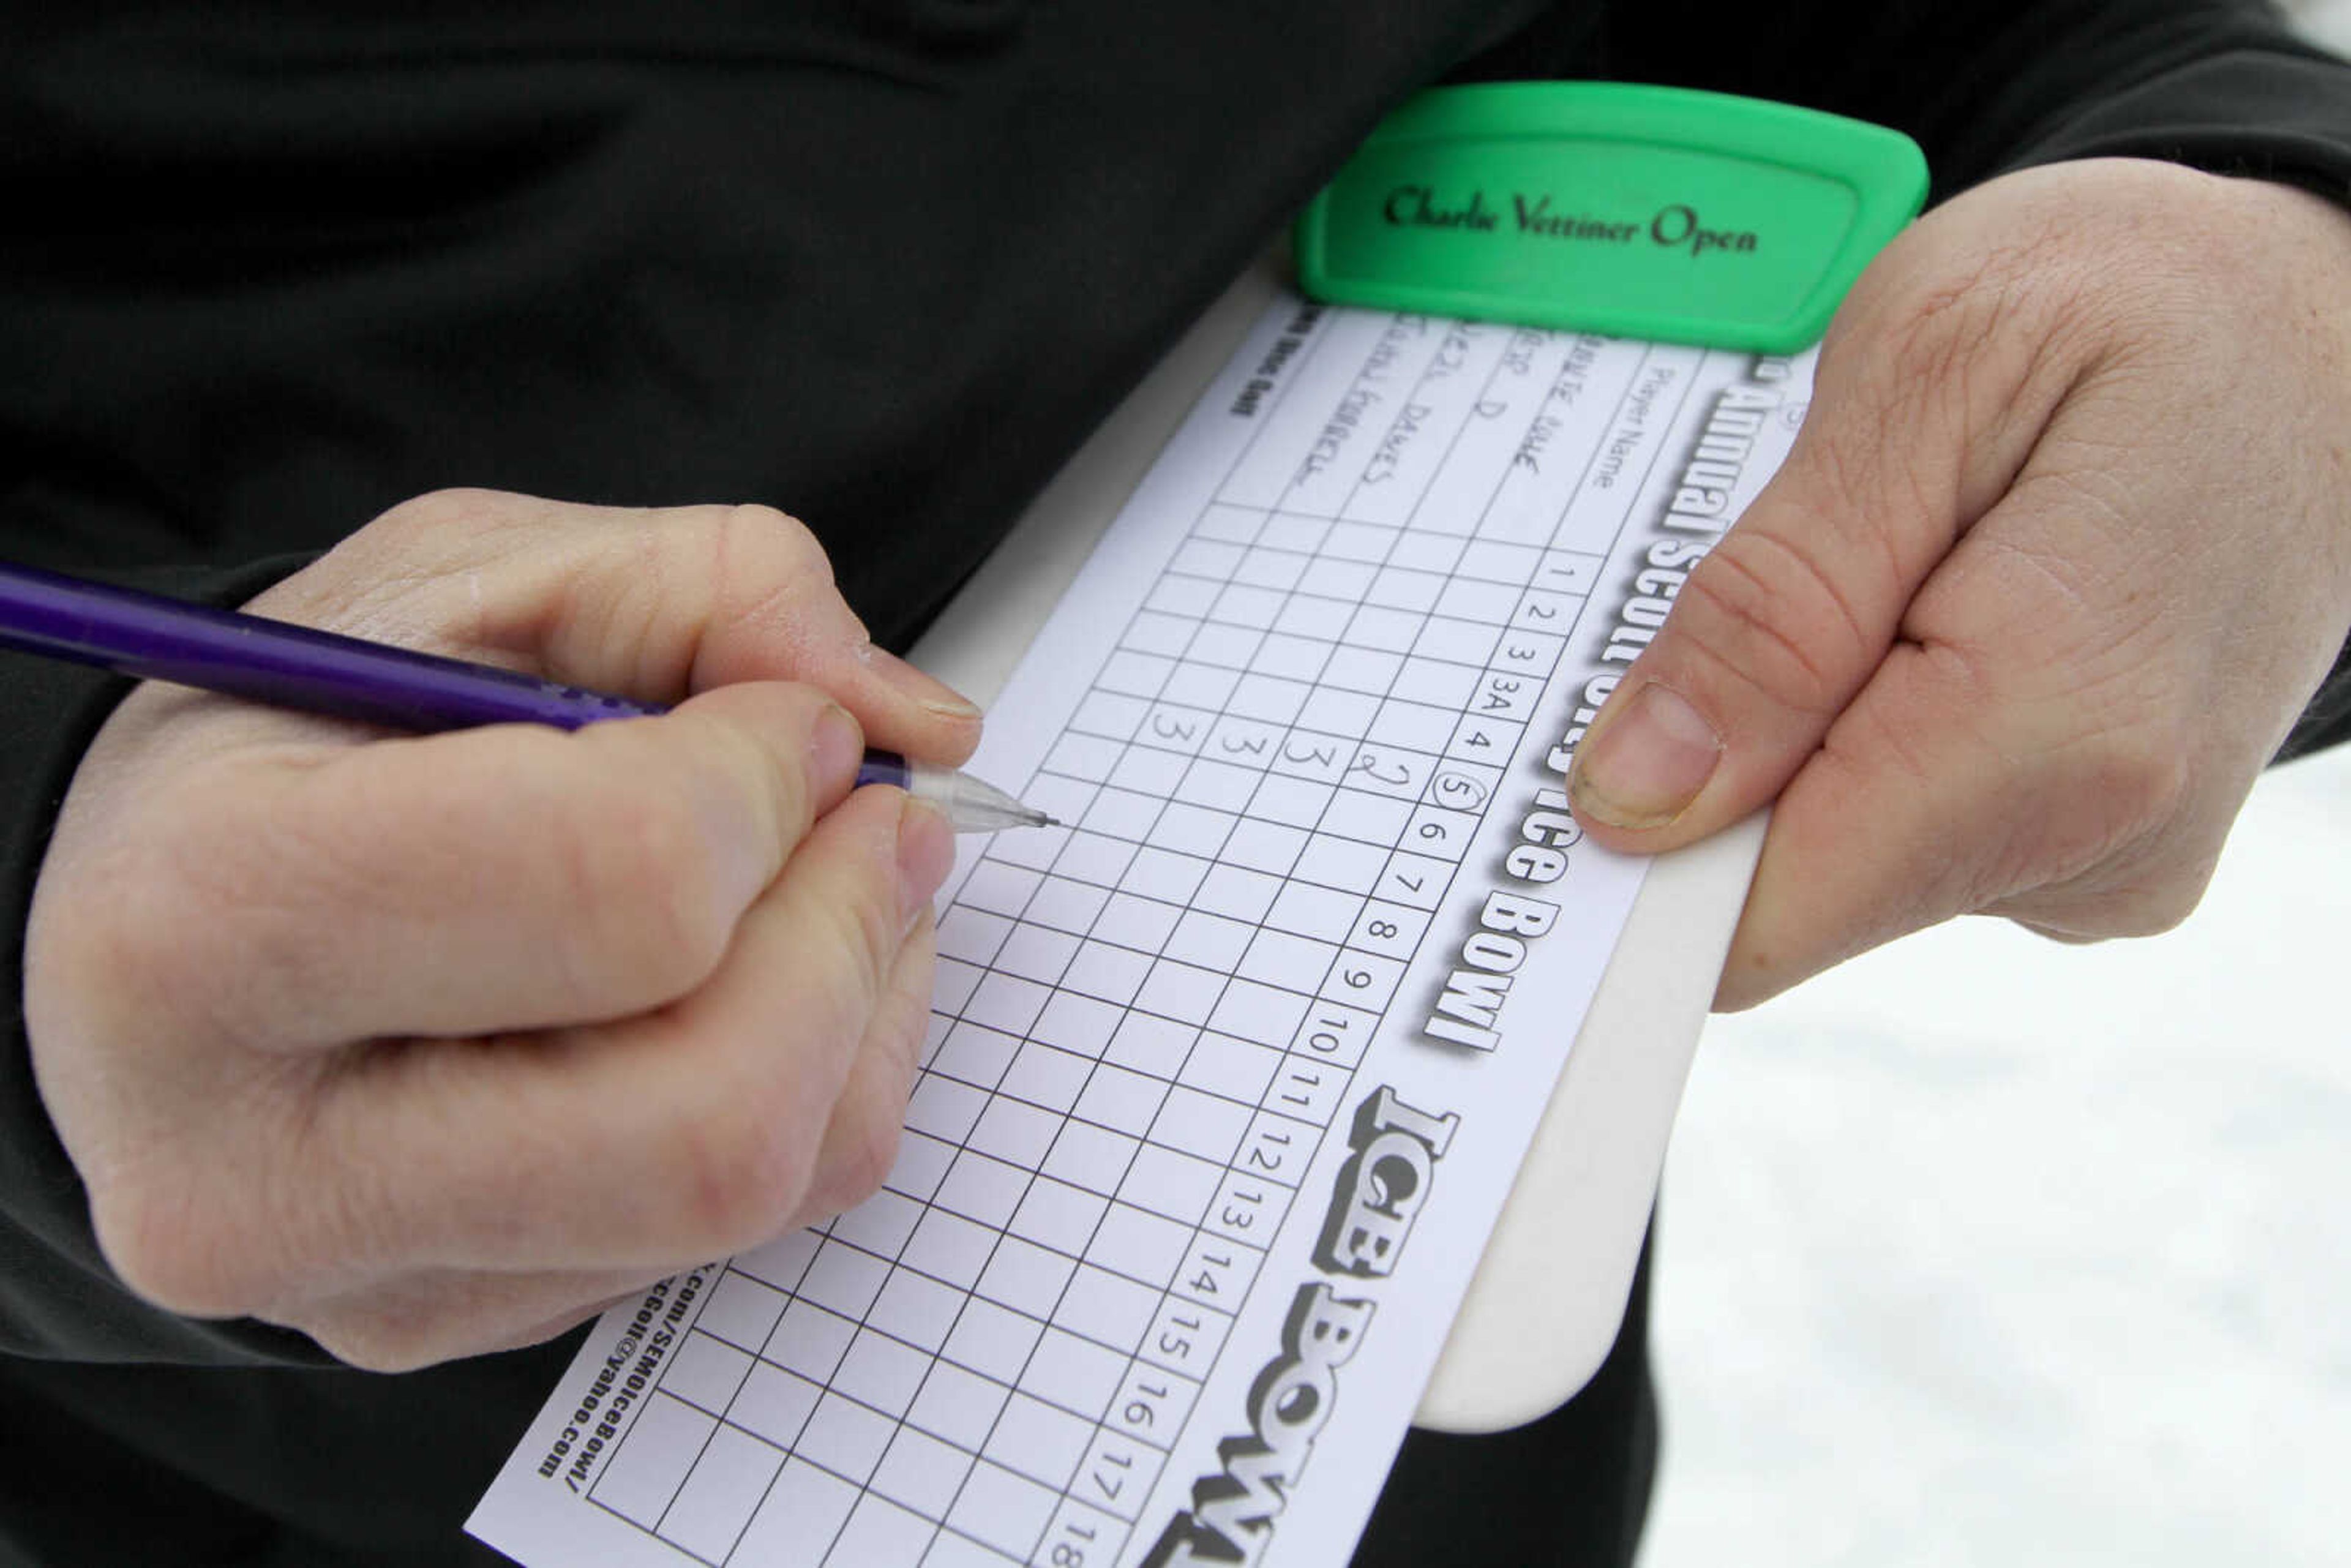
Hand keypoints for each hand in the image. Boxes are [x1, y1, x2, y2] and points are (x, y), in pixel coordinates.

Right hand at [24, 490, 976, 1368]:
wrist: (171, 915)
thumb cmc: (296, 738)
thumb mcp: (467, 576)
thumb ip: (708, 593)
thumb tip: (909, 724)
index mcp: (213, 918)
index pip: (616, 888)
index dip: (766, 783)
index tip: (796, 723)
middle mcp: (269, 1158)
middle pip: (713, 1108)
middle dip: (850, 928)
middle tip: (881, 815)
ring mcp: (374, 1278)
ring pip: (764, 1181)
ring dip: (862, 1000)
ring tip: (831, 877)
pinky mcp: (473, 1322)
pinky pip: (763, 1229)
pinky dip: (830, 1080)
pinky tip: (775, 975)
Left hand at [1565, 160, 2350, 1008]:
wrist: (2324, 318)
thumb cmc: (2144, 301)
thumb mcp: (1925, 371)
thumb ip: (1773, 604)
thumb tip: (1636, 796)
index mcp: (2059, 732)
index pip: (1760, 919)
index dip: (1635, 858)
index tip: (1565, 771)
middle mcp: (2100, 840)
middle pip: (1787, 893)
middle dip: (1717, 760)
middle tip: (1756, 579)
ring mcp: (2104, 857)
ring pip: (1843, 859)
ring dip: (1798, 729)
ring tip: (1881, 563)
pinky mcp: (2092, 843)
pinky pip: (1909, 827)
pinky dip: (1864, 729)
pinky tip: (1924, 605)